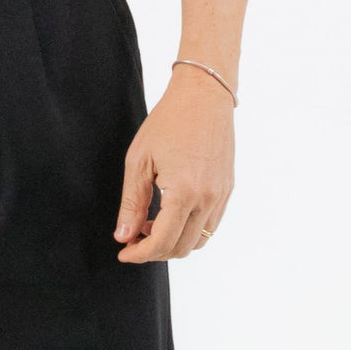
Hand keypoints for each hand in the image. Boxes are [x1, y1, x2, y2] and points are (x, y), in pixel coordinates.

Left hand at [113, 74, 234, 261]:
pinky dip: (189, 230)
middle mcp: (208, 199)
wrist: (204, 96)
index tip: (123, 252)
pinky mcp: (227, 189)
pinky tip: (170, 214)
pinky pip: (210, 224)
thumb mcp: (139, 161)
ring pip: (199, 241)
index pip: (162, 242)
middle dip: (154, 251)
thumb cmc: (169, 121)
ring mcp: (221, 195)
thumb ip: (132, 203)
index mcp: (185, 192)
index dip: (140, 254)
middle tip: (133, 238)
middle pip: (181, 248)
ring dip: (173, 242)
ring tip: (150, 225)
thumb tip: (124, 236)